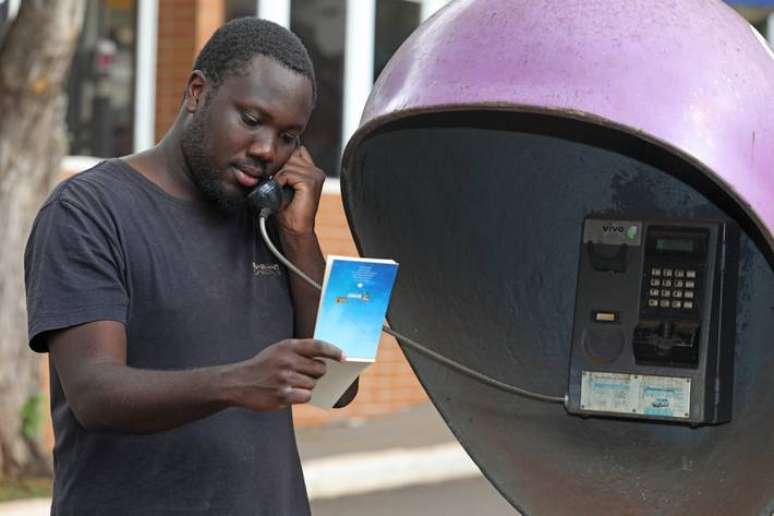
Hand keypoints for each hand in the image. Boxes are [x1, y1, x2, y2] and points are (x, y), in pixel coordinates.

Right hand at [226, 338, 342, 410]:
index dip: (334, 351)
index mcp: (288, 346)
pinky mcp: (282, 395)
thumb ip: (300, 352)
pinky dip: (302, 397)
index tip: (344, 357)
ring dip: (307, 386)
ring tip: (290, 384)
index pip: (318, 346)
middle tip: (304, 375)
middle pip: (320, 369)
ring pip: (313, 384)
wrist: (238, 382)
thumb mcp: (278, 350)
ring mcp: (284, 378)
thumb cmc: (264, 366)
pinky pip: (306, 397)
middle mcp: (287, 360)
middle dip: (316, 374)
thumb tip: (327, 361)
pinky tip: (290, 394)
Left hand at [273, 145, 324, 236]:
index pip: (297, 151)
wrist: (294, 228)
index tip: (278, 176)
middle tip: (276, 184)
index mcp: (313, 171)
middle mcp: (317, 171)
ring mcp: (315, 176)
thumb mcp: (285, 184)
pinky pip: (288, 173)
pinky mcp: (310, 183)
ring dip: (279, 176)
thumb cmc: (287, 209)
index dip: (285, 161)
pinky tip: (281, 191)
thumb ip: (285, 169)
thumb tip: (271, 157)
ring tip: (279, 190)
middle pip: (291, 156)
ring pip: (288, 164)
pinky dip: (280, 181)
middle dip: (280, 168)